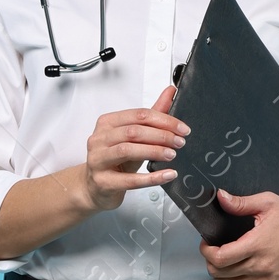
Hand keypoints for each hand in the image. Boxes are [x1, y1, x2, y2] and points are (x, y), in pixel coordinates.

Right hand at [81, 86, 188, 213]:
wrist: (96, 187)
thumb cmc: (115, 160)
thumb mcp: (133, 137)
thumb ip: (152, 116)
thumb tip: (170, 92)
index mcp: (107, 123)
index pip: (138, 115)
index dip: (163, 120)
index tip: (181, 128)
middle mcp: (99, 139)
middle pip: (133, 131)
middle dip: (161, 135)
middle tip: (179, 141)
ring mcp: (98, 160)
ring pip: (127, 150)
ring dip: (154, 151)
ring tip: (172, 154)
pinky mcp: (103, 181)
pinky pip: (130, 180)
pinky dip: (152, 177)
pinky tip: (167, 175)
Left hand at [200, 190, 278, 279]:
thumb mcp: (268, 203)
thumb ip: (242, 203)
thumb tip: (221, 197)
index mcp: (258, 244)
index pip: (221, 258)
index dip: (207, 251)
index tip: (206, 243)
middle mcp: (261, 266)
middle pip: (221, 273)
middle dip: (210, 261)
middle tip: (212, 249)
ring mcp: (266, 279)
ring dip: (219, 273)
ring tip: (222, 260)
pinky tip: (232, 273)